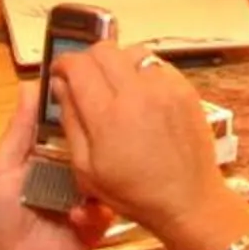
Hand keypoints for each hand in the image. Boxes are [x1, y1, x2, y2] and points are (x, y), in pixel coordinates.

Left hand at [0, 71, 111, 249]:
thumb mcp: (3, 164)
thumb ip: (21, 128)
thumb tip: (30, 83)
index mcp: (53, 152)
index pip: (77, 125)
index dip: (89, 110)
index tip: (101, 92)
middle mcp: (74, 171)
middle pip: (99, 149)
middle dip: (108, 141)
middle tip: (113, 135)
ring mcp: (87, 198)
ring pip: (110, 179)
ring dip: (103, 179)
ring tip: (86, 188)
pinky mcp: (95, 225)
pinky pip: (108, 212)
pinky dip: (95, 213)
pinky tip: (77, 216)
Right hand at [51, 41, 233, 247]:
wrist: (188, 200)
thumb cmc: (135, 192)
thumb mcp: (87, 168)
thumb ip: (70, 121)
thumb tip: (60, 87)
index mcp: (108, 115)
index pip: (78, 66)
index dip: (63, 64)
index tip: (60, 72)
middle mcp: (137, 93)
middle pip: (104, 49)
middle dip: (88, 59)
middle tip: (85, 77)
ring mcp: (165, 88)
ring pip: (133, 51)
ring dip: (118, 62)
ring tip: (115, 86)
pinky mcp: (185, 90)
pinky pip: (158, 64)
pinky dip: (144, 71)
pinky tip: (141, 94)